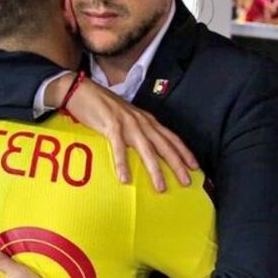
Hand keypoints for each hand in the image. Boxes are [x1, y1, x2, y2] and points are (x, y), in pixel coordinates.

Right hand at [54, 78, 198, 191]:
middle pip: (164, 145)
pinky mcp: (110, 126)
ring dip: (155, 169)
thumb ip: (137, 130)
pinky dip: (122, 163)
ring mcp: (127, 124)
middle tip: (187, 182)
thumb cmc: (103, 106)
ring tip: (160, 187)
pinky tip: (125, 178)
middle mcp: (141, 122)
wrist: (83, 90)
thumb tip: (145, 149)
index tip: (195, 166)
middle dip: (177, 164)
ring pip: (146, 149)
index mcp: (146, 120)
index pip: (170, 137)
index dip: (184, 151)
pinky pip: (119, 148)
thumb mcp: (127, 117)